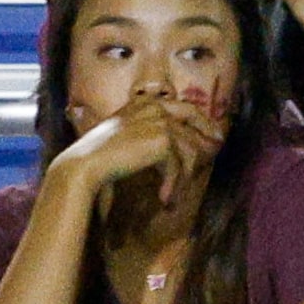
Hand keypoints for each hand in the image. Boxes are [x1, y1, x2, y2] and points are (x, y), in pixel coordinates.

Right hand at [53, 95, 224, 208]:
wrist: (85, 164)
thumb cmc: (100, 155)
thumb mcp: (128, 136)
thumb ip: (151, 134)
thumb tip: (180, 147)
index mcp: (144, 103)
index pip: (184, 107)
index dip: (202, 120)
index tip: (214, 134)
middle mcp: (154, 107)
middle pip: (193, 120)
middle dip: (207, 136)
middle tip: (218, 150)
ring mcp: (160, 121)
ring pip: (188, 151)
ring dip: (182, 177)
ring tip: (172, 196)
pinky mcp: (164, 140)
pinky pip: (178, 167)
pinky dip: (172, 185)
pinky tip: (164, 200)